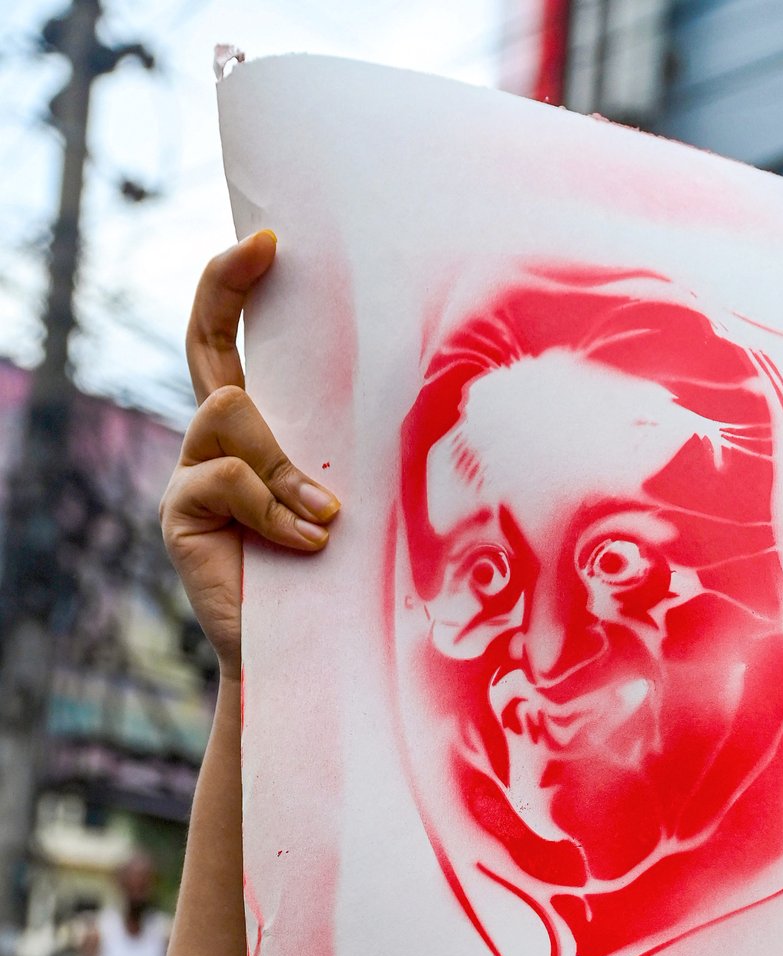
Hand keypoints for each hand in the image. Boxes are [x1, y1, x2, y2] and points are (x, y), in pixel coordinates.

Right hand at [160, 231, 338, 678]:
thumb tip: (377, 422)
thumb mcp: (348, 507)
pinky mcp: (181, 514)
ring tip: (323, 523)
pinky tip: (303, 545)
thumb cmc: (339, 584)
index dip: (235, 288)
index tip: (268, 241)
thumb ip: (341, 458)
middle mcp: (215, 445)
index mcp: (256, 435)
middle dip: (224, 286)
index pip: (230, 342)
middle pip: (204, 347)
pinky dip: (273, 508)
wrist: (304, 662)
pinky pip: (228, 476)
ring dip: (284, 464)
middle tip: (261, 245)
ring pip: (232, 414)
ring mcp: (192, 477)